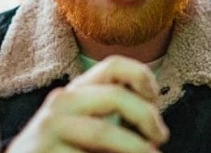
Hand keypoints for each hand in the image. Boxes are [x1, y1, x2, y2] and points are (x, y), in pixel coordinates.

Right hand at [6, 56, 168, 152]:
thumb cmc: (60, 150)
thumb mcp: (84, 126)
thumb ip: (110, 116)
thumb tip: (153, 121)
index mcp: (76, 92)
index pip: (113, 65)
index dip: (142, 76)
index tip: (155, 98)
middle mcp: (61, 103)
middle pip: (116, 96)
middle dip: (146, 116)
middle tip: (161, 137)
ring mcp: (50, 128)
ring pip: (104, 133)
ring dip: (135, 147)